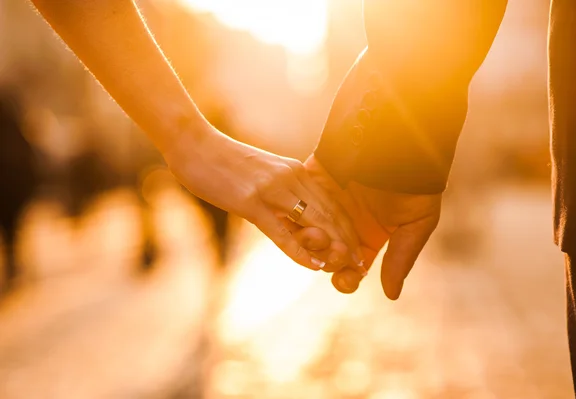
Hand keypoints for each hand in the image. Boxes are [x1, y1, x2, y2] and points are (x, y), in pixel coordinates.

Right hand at [162, 127, 365, 272]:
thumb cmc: (225, 163)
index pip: (332, 202)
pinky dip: (300, 252)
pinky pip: (282, 232)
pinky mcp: (251, 202)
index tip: (357, 248)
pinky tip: (314, 266)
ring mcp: (272, 189)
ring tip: (347, 268)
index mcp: (295, 170)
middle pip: (330, 213)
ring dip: (333, 248)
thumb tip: (292, 217)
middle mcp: (291, 177)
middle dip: (348, 241)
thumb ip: (281, 193)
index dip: (348, 227)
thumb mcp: (263, 176)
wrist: (194, 145)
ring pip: (314, 222)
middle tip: (361, 265)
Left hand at [304, 155, 441, 299]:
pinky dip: (296, 213)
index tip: (346, 278)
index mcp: (369, 238)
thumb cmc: (418, 185)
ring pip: (309, 232)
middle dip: (327, 260)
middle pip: (326, 255)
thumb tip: (391, 295)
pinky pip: (297, 202)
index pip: (351, 269)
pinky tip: (298, 220)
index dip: (346, 279)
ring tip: (315, 236)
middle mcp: (345, 225)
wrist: (405, 142)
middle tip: (333, 252)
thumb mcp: (416, 225)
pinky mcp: (313, 181)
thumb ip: (401, 259)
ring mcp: (327, 204)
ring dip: (309, 240)